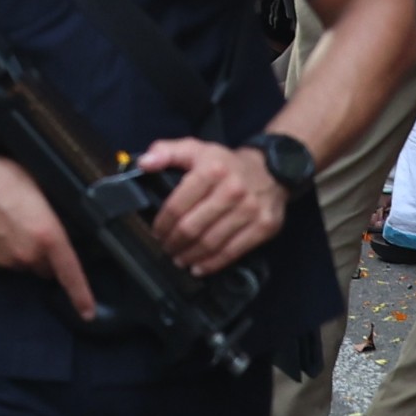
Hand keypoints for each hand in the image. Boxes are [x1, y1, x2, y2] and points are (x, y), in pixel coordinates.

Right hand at [0, 149, 97, 317]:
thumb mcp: (33, 184)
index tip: (87, 312)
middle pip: (43, 267)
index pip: (70, 273)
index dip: (81, 296)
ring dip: (18, 249)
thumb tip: (54, 218)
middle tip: (31, 228)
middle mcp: (27, 254)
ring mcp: (3, 261)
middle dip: (43, 255)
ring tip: (4, 220)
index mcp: (46, 235)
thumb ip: (48, 211)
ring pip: (20, 263)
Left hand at [138, 134, 289, 276]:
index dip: (163, 223)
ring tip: (179, 259)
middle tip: (166, 248)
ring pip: (212, 243)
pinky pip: (233, 252)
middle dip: (174, 242)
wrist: (272, 170)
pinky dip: (213, 264)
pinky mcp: (264, 227)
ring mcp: (250, 210)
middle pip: (193, 227)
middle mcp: (232, 190)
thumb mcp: (195, 148)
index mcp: (211, 170)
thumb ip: (166, 152)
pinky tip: (199, 267)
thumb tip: (144, 163)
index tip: (156, 232)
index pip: (178, 204)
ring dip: (190, 256)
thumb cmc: (226, 163)